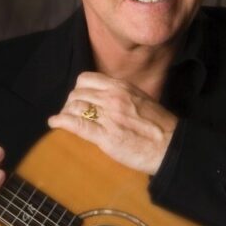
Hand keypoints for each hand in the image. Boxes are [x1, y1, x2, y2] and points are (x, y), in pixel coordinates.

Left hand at [47, 72, 178, 173]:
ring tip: (64, 121)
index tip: (78, 99)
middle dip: (70, 103)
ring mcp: (108, 116)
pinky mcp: (105, 136)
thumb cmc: (160, 126)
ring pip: (74, 107)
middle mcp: (112, 98)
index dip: (78, 90)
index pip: (86, 79)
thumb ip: (122, 96)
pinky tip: (54, 123)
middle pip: (76, 94)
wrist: (171, 146)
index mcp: (121, 87)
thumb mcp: (141, 100)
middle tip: (71, 113)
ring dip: (65, 113)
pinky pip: (76, 125)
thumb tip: (106, 98)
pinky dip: (61, 122)